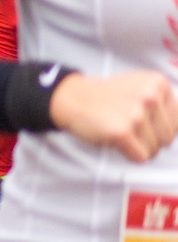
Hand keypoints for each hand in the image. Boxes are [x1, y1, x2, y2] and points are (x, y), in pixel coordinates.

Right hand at [51, 71, 177, 162]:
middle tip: (129, 127)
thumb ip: (163, 103)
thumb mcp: (141, 87)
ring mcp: (136, 114)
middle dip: (150, 139)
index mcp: (158, 83)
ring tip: (121, 130)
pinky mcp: (122, 132)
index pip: (177, 121)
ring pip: (155, 150)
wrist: (73, 98)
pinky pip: (140, 157)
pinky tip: (116, 139)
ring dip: (138, 147)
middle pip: (168, 138)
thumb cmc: (106, 97)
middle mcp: (150, 97)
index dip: (158, 126)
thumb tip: (177, 128)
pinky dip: (128, 154)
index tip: (142, 120)